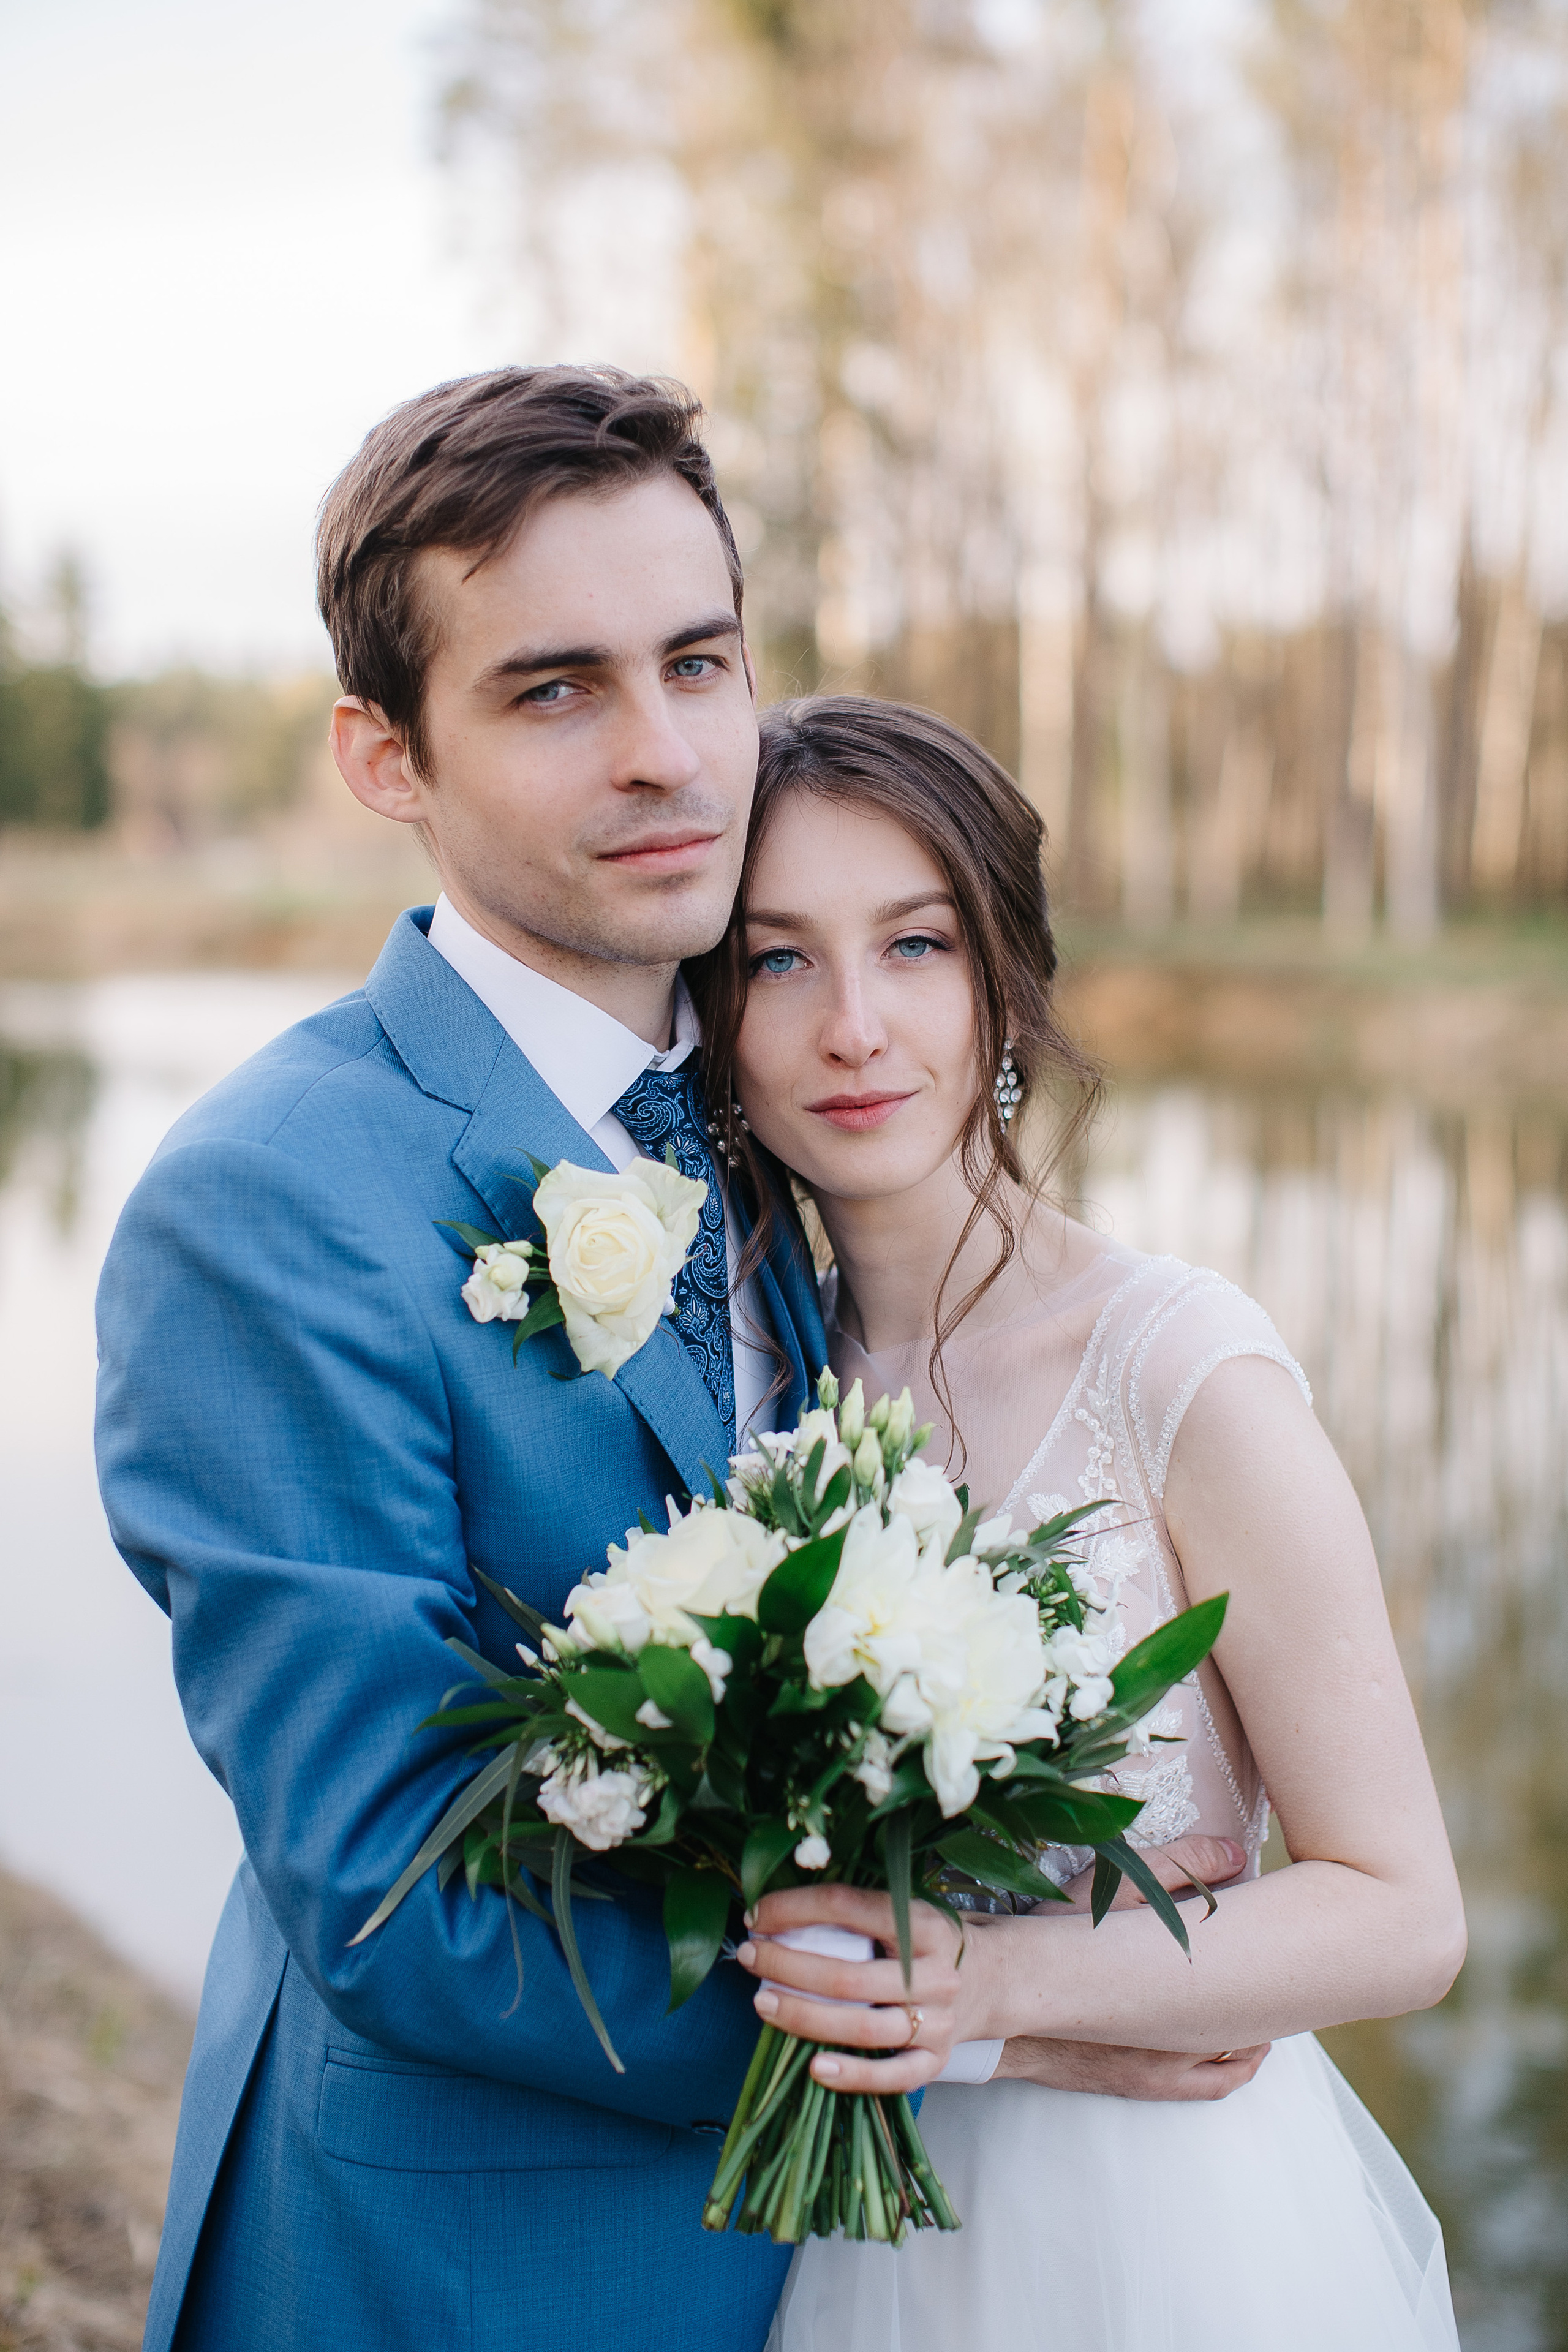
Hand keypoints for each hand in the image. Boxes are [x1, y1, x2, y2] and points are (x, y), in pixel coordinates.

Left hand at [737, 1884, 970, 2094]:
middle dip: (787, 1966)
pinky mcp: (936, 2061)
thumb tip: (773, 1910)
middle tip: (749, 1957)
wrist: (989, 1979)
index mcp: (924, 1924)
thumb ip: (852, 1910)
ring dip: (803, 2016)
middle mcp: (935, 1974)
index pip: (848, 1907)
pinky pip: (892, 2076)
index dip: (794, 1908)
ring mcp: (937, 2022)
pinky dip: (852, 2075)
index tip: (756, 1914)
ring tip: (761, 2002)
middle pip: (848, 1976)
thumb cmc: (925, 1940)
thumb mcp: (904, 1909)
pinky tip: (813, 2067)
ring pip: (862, 2027)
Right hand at [999, 1834, 1264, 2098]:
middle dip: (1271, 1988)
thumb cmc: (1058, 1935)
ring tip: (1263, 1995)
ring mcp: (1168, 2065)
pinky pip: (1216, 2084)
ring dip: (1259, 2028)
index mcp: (1179, 1981)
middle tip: (1281, 1959)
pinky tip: (1246, 2049)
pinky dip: (1239, 2066)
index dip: (1272, 1942)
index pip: (1251, 1965)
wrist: (1003, 1997)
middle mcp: (1182, 2032)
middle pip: (1253, 2015)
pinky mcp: (1151, 2085)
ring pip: (1240, 2053)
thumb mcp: (1115, 1885)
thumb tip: (1238, 1855)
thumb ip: (1179, 1865)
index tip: (1278, 1917)